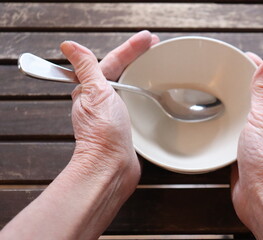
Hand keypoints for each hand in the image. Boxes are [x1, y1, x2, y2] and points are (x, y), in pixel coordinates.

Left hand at [0, 31, 159, 239]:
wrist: (112, 166)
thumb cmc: (103, 134)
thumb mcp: (95, 93)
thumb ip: (86, 68)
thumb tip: (69, 47)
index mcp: (93, 90)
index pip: (114, 61)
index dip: (131, 48)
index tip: (147, 38)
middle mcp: (102, 100)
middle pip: (122, 71)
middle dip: (138, 57)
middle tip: (155, 46)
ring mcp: (115, 113)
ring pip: (129, 86)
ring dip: (141, 73)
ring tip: (156, 63)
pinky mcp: (126, 125)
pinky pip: (135, 103)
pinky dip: (144, 94)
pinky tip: (154, 93)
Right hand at [231, 53, 262, 239]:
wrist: (261, 196)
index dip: (259, 67)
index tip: (244, 56)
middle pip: (257, 98)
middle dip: (244, 84)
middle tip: (226, 72)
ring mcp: (257, 138)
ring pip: (244, 115)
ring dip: (233, 104)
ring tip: (217, 92)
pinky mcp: (243, 151)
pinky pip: (234, 131)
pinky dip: (226, 123)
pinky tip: (214, 121)